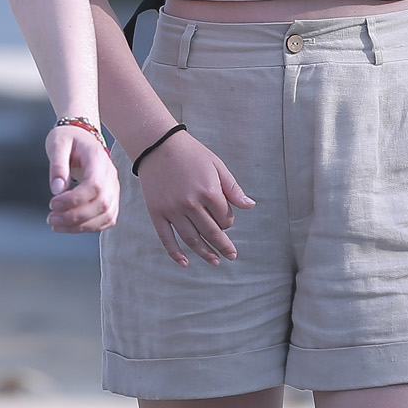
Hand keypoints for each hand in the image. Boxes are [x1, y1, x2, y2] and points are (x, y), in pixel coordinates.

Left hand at [45, 126, 119, 232]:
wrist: (82, 136)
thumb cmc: (69, 138)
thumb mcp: (57, 144)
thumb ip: (57, 166)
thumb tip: (57, 190)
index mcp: (98, 159)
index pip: (94, 185)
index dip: (74, 200)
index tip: (53, 203)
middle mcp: (110, 174)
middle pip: (102, 204)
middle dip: (75, 217)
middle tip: (51, 218)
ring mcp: (113, 187)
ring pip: (106, 215)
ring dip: (81, 226)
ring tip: (57, 224)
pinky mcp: (111, 198)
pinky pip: (107, 218)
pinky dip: (89, 227)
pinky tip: (70, 226)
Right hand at [135, 131, 253, 266]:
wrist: (157, 144)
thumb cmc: (191, 154)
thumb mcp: (216, 166)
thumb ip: (232, 189)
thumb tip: (250, 206)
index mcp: (208, 192)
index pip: (224, 218)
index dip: (228, 222)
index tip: (226, 220)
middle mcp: (190, 203)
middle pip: (210, 232)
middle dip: (223, 246)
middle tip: (231, 256)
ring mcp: (172, 210)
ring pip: (191, 239)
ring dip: (205, 253)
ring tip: (215, 261)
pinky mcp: (157, 212)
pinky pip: (166, 238)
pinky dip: (175, 253)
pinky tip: (185, 262)